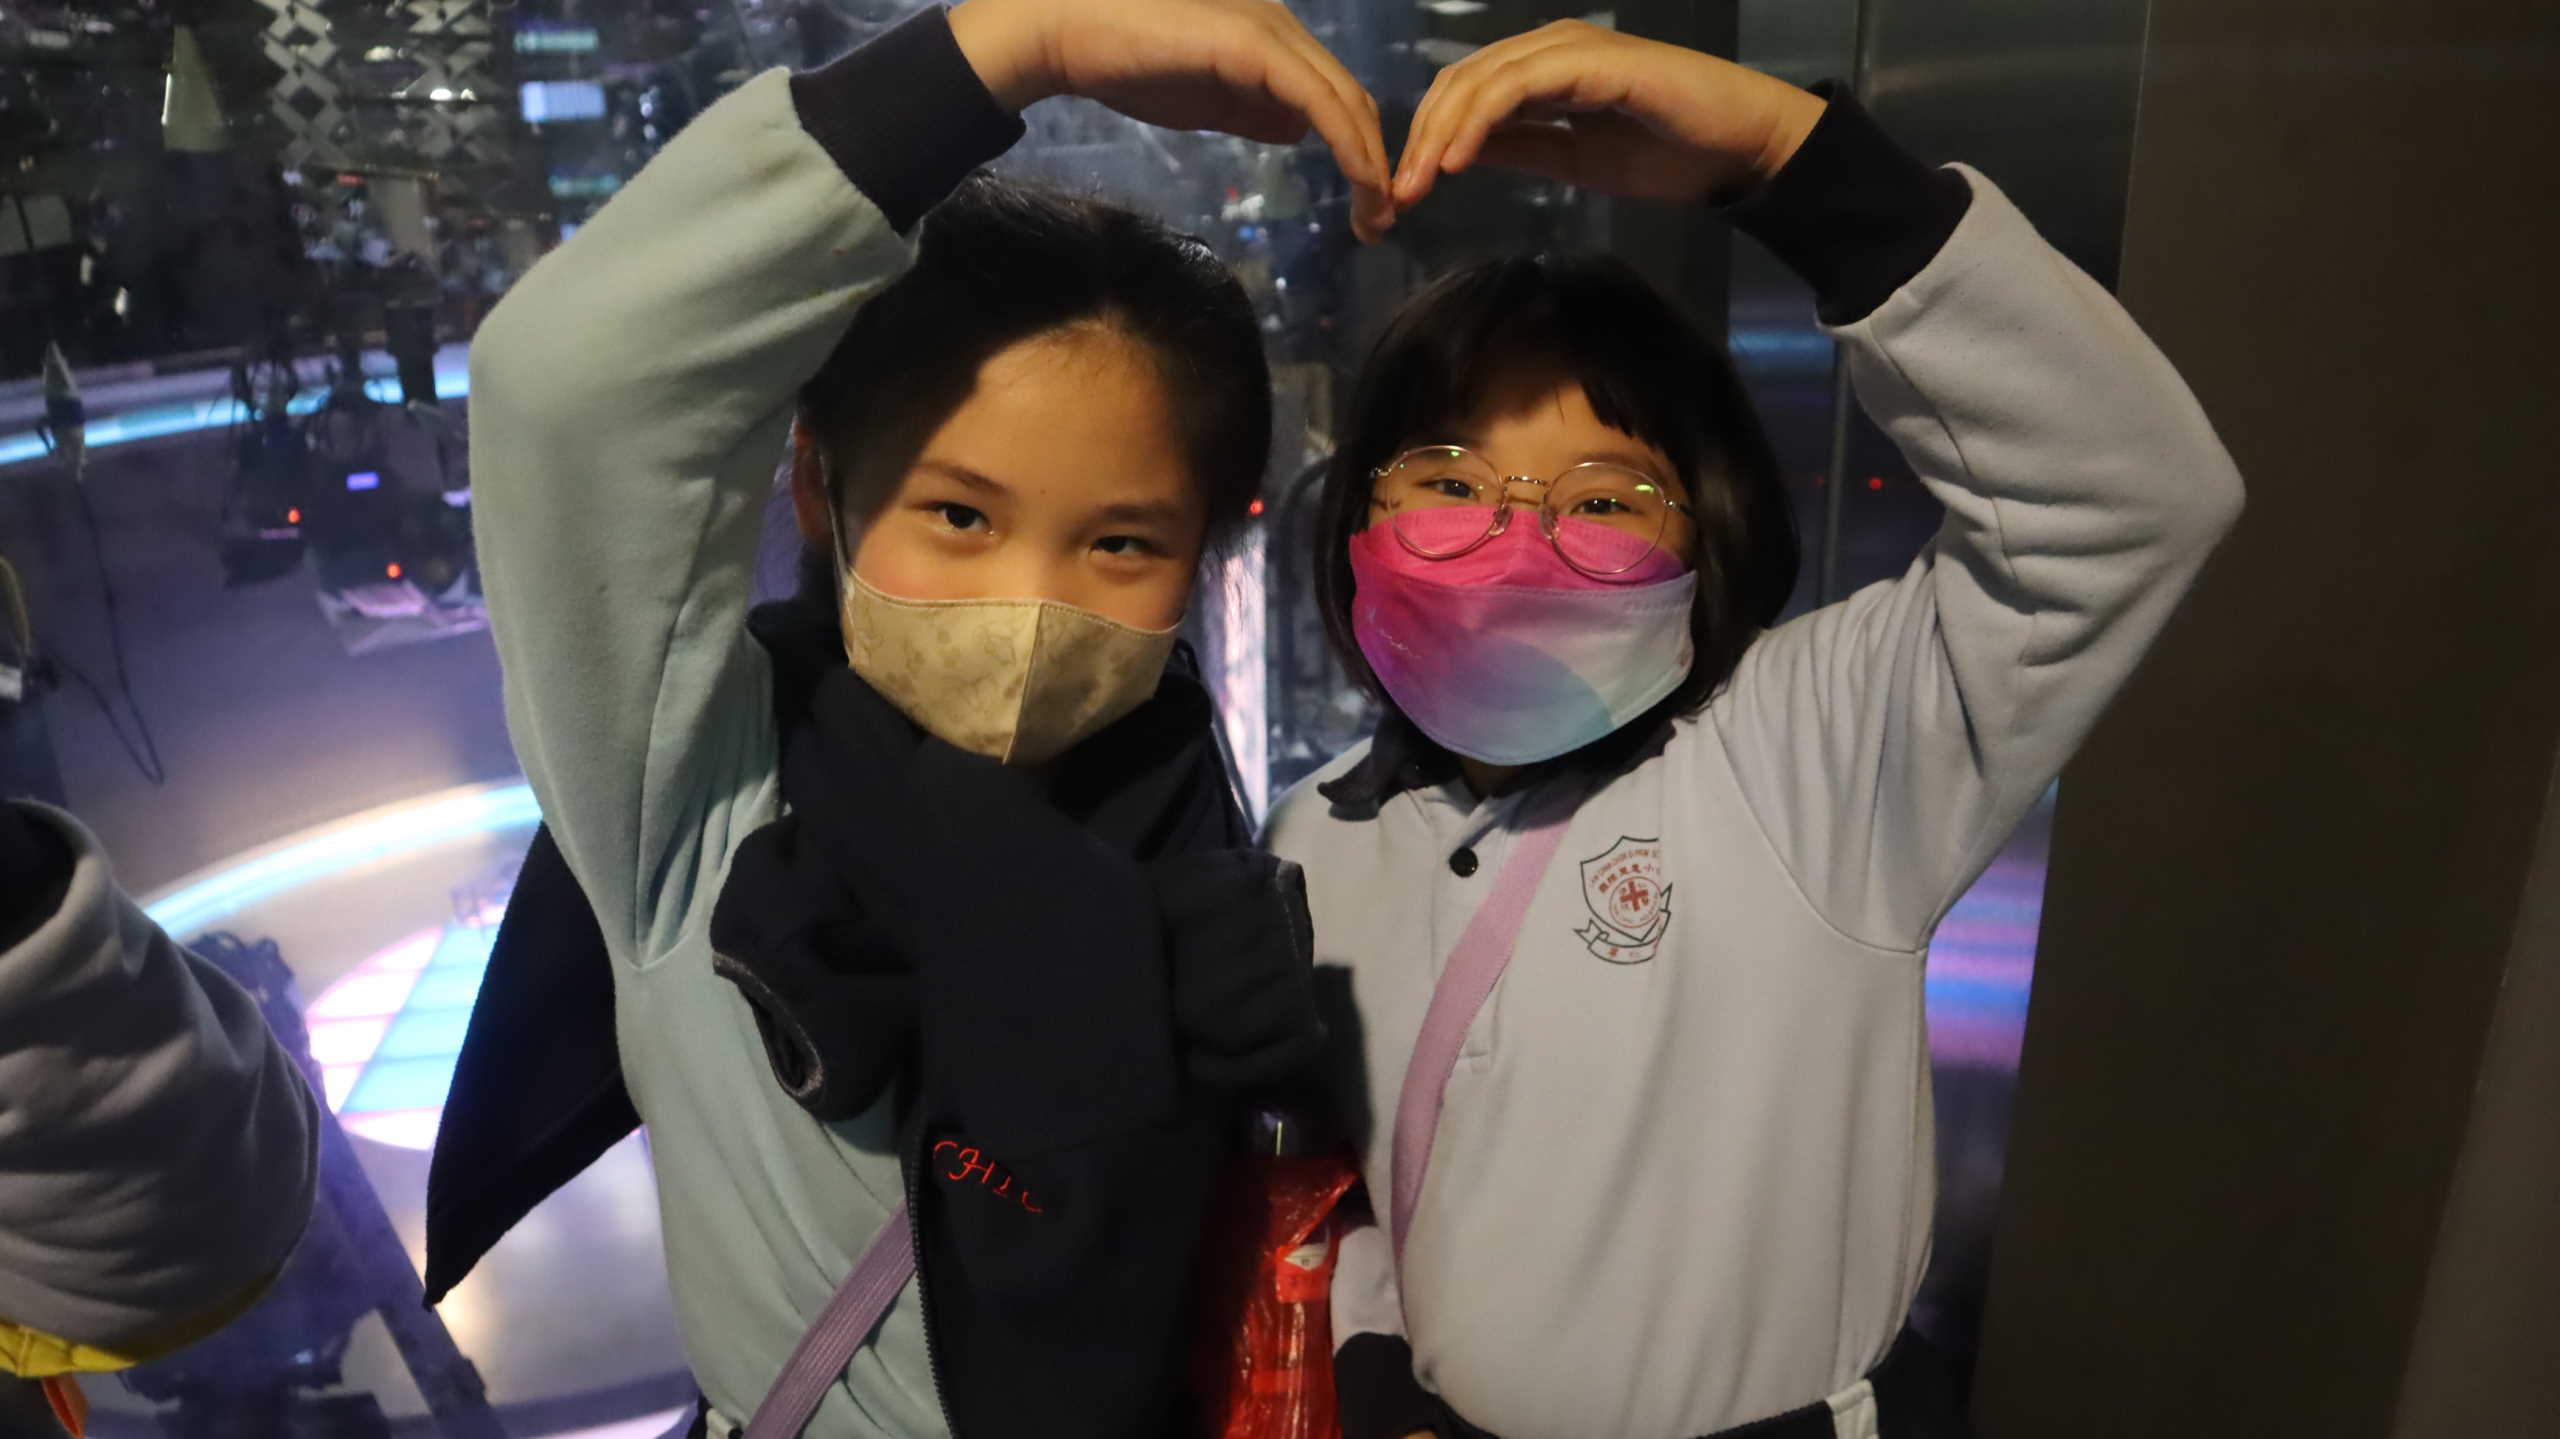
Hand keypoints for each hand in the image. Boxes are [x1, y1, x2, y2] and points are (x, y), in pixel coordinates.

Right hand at [950, 0, 1394, 241]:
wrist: (1067, 33)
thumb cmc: (1124, 63)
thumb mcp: (1205, 98)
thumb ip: (1252, 109)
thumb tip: (1295, 129)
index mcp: (1271, 36)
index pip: (1333, 93)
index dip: (1358, 149)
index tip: (1367, 204)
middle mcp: (1282, 25)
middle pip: (1351, 97)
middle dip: (1374, 163)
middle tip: (1380, 222)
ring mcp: (1271, 30)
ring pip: (1345, 100)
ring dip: (1368, 163)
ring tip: (1374, 216)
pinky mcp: (1256, 46)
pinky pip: (1320, 101)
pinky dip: (1348, 146)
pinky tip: (1361, 183)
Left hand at [1392, 20, 1825, 208]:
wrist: (1738, 147)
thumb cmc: (1668, 152)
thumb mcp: (1574, 159)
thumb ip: (1520, 148)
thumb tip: (1456, 155)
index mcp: (1542, 71)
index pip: (1464, 95)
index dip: (1426, 139)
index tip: (1403, 193)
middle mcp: (1548, 49)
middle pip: (1459, 83)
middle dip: (1420, 139)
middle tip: (1397, 195)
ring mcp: (1569, 49)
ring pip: (1479, 81)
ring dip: (1440, 134)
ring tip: (1419, 183)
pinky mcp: (1590, 61)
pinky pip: (1517, 88)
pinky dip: (1479, 121)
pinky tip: (1458, 161)